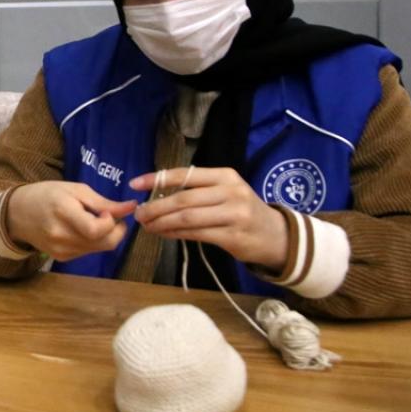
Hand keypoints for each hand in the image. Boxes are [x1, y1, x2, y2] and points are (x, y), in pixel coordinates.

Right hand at [6, 181, 136, 260]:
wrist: (16, 214)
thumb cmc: (46, 194)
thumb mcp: (74, 189)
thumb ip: (103, 202)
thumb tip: (132, 207)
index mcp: (63, 212)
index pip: (97, 229)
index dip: (111, 222)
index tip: (109, 211)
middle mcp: (62, 236)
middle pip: (105, 243)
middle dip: (117, 231)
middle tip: (112, 217)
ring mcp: (61, 250)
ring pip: (99, 249)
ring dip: (105, 236)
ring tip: (95, 221)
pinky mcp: (61, 258)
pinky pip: (88, 252)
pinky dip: (93, 242)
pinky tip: (82, 230)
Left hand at [131, 167, 288, 269]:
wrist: (275, 235)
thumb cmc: (242, 210)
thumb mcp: (225, 191)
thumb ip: (197, 190)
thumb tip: (157, 193)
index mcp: (225, 176)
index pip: (185, 174)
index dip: (157, 179)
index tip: (134, 184)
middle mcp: (231, 192)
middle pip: (183, 199)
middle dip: (156, 207)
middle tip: (139, 214)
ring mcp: (234, 215)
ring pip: (187, 218)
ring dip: (162, 223)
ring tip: (147, 226)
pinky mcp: (233, 237)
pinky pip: (196, 234)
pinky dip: (175, 234)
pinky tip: (163, 234)